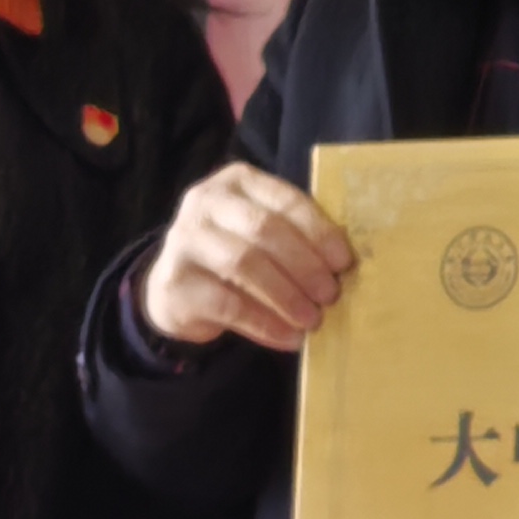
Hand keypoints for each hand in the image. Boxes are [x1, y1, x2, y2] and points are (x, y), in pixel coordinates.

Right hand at [140, 161, 355, 351]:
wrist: (178, 288)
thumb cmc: (235, 251)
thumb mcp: (261, 230)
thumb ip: (295, 234)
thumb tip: (343, 264)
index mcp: (237, 181)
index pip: (286, 200)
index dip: (319, 232)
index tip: (344, 263)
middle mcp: (205, 202)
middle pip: (265, 230)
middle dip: (305, 265)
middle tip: (330, 294)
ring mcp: (183, 240)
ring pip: (245, 265)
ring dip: (287, 296)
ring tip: (313, 319)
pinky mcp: (174, 283)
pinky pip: (228, 304)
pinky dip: (265, 323)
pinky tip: (289, 337)